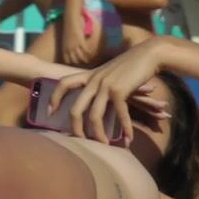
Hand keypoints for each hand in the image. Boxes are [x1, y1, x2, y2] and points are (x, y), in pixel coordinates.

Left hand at [49, 38, 167, 143]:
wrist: (149, 53)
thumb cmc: (131, 63)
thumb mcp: (109, 72)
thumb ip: (100, 83)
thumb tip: (97, 98)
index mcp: (89, 75)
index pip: (64, 84)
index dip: (54, 98)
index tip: (49, 113)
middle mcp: (94, 81)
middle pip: (76, 109)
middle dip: (76, 128)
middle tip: (80, 141)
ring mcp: (106, 86)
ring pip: (95, 116)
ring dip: (99, 134)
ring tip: (104, 145)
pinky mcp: (120, 91)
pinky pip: (119, 115)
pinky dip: (125, 128)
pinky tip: (128, 139)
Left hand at [60, 13, 91, 65]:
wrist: (70, 19)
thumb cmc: (68, 27)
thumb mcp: (66, 38)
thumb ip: (69, 43)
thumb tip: (73, 48)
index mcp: (64, 48)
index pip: (67, 60)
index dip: (72, 63)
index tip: (77, 64)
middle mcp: (69, 48)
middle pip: (75, 61)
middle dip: (80, 63)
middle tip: (85, 63)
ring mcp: (75, 46)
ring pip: (81, 57)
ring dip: (86, 59)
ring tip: (90, 60)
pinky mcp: (80, 42)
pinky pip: (86, 51)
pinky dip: (90, 53)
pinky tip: (92, 53)